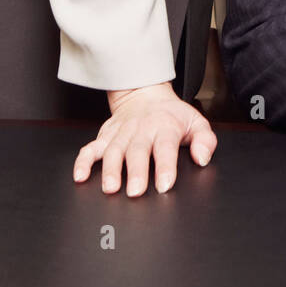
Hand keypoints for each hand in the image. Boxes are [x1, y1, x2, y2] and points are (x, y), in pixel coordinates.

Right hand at [72, 82, 216, 196]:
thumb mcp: (196, 122)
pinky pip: (90, 148)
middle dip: (136, 171)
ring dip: (110, 170)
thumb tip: (202, 158)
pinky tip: (80, 176)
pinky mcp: (105, 136)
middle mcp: (142, 130)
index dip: (165, 167)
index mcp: (165, 128)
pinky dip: (83, 161)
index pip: (166, 147)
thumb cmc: (172, 115)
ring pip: (114, 151)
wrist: (145, 94)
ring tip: (110, 188)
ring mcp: (121, 134)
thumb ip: (205, 140)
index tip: (164, 185)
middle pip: (137, 151)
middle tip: (136, 192)